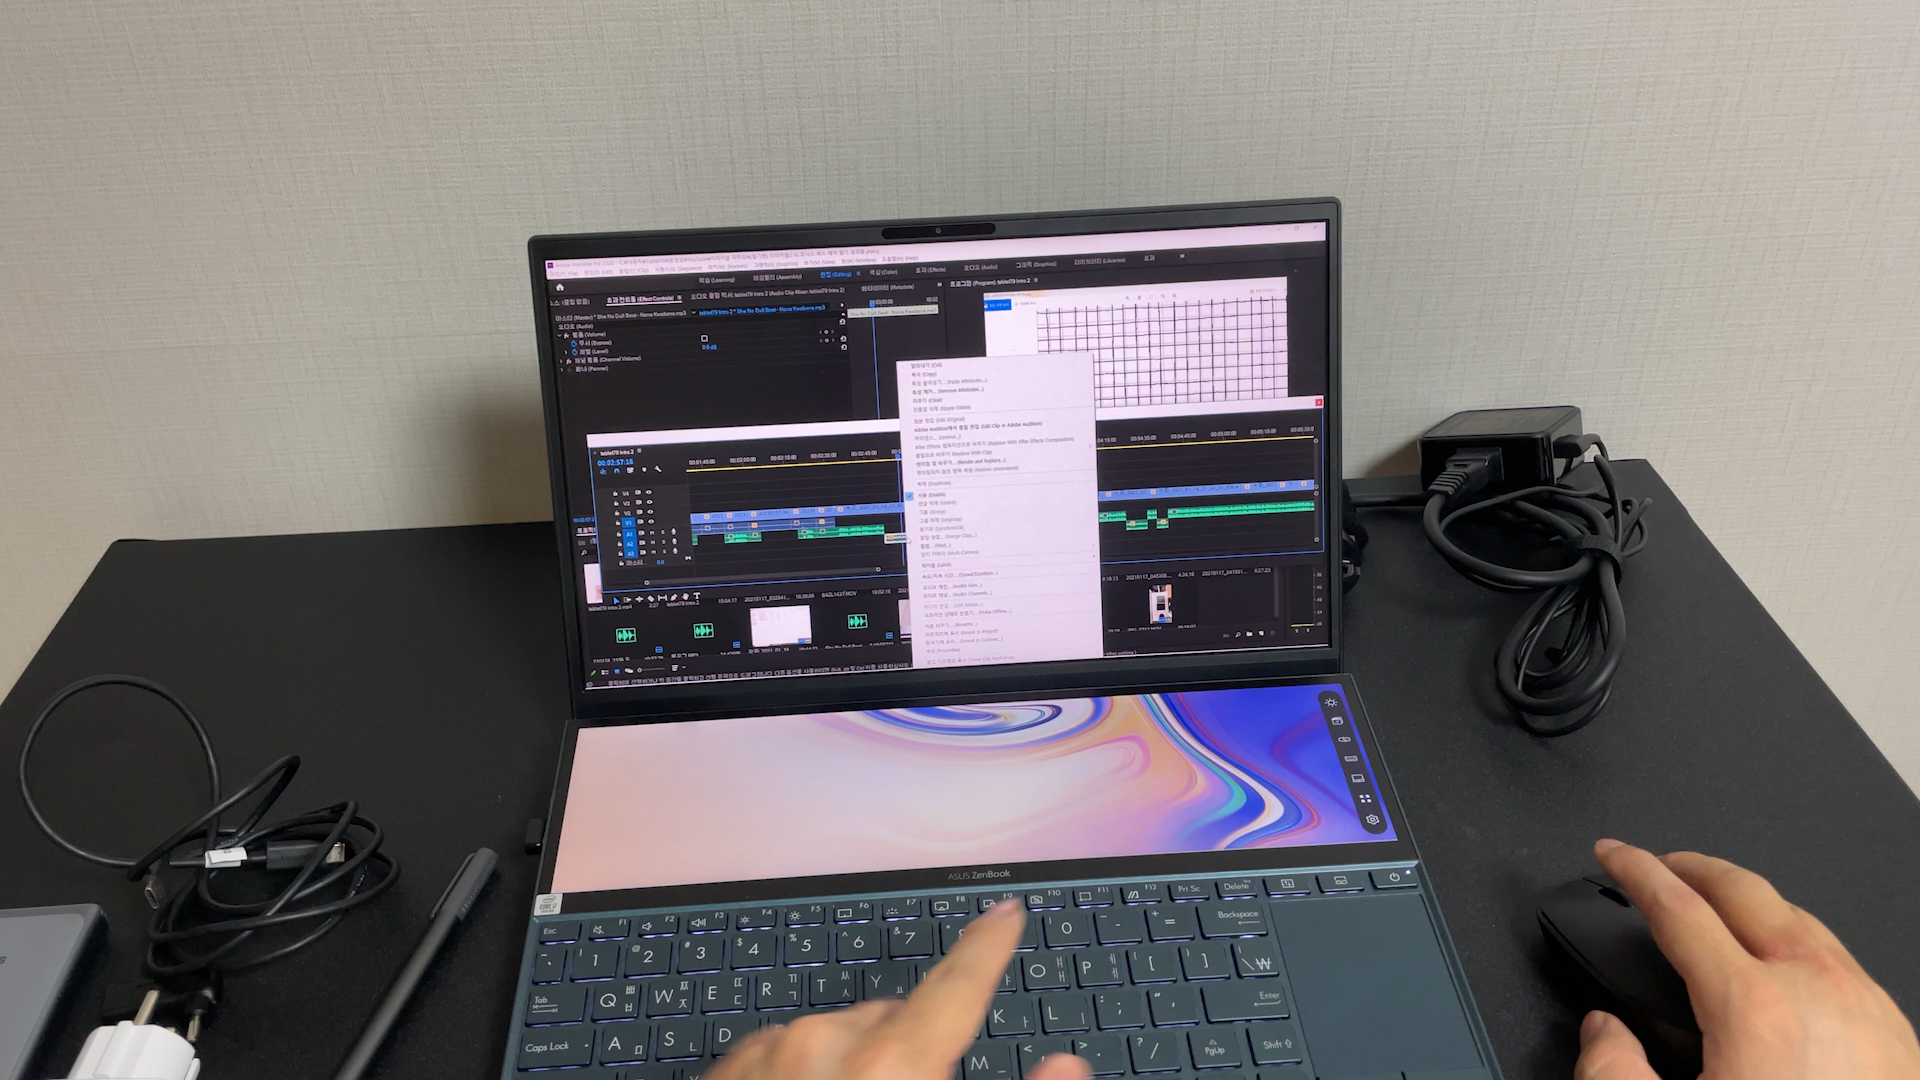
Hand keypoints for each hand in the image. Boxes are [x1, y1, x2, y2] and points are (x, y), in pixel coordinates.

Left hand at [705, 899, 1090, 1079]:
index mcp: (889, 1066)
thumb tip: (1065, 1068)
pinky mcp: (725, 1074)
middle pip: (893, 1022)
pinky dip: (800, 1079)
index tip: (1005, 914)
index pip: (956, 988)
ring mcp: (767, 1055)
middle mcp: (824, 1043)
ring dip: (851, 1070)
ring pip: (833, 1039)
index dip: (988, 949)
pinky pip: (780, 1056)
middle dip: (910, 1054)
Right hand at [1575, 838, 1919, 1079]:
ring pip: (1802, 919)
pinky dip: (1799, 939)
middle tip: (1661, 864)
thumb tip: (1604, 1034)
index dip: (1635, 873)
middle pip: (1747, 892)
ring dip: (1750, 900)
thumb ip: (1614, 1074)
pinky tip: (1787, 965)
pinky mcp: (1899, 1037)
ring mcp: (1867, 1008)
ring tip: (1719, 908)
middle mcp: (1817, 991)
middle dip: (1695, 866)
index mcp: (1752, 1007)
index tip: (1614, 856)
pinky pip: (1842, 959)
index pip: (1678, 909)